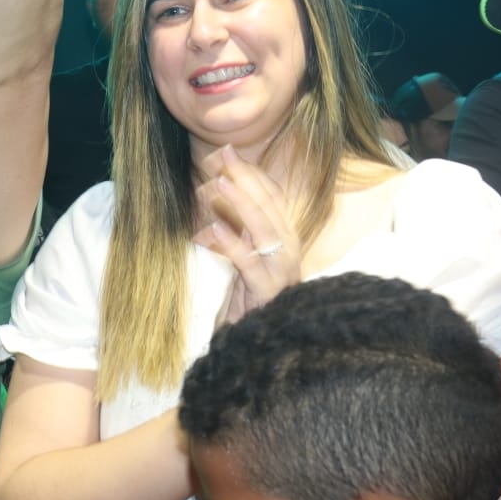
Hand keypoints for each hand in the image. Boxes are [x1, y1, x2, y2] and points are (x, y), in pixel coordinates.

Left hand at [193, 146, 300, 323]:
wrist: (254, 347)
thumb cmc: (246, 301)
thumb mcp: (241, 258)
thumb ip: (235, 229)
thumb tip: (212, 192)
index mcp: (284, 241)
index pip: (273, 197)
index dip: (252, 173)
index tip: (229, 152)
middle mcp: (288, 253)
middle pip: (270, 206)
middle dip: (245, 178)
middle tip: (221, 155)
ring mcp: (282, 273)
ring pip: (264, 229)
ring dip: (241, 203)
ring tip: (218, 182)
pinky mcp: (268, 294)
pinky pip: (249, 263)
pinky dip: (231, 243)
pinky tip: (212, 229)